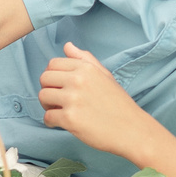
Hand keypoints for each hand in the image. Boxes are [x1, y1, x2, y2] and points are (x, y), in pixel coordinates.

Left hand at [36, 44, 150, 151]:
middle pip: (44, 78)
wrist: (132, 130)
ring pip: (43, 97)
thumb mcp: (106, 76)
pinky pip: (47, 117)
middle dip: (48, 89)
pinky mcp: (70, 118)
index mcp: (86, 68)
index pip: (53, 64)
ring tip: (59, 111)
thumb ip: (85, 59)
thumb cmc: (119, 105)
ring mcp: (73, 99)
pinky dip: (51, 122)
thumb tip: (67, 46)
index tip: (59, 86)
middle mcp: (78, 80)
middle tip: (57, 101)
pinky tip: (61, 123)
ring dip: (47, 106)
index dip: (52, 75)